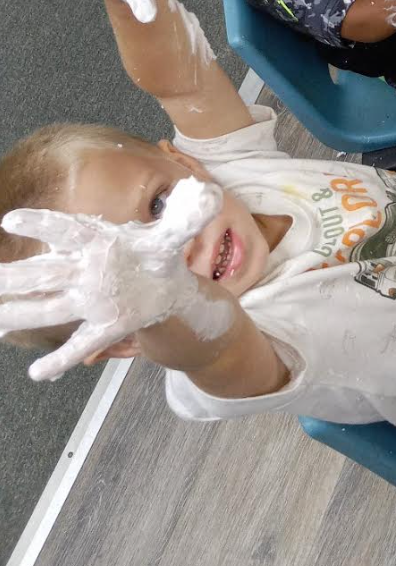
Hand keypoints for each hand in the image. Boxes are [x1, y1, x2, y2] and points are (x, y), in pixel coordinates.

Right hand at [0, 179, 227, 380]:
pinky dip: (62, 359)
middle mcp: (86, 271)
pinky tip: (39, 374)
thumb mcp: (174, 233)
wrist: (166, 287)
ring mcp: (91, 301)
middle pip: (45, 274)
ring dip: (21, 314)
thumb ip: (188, 214)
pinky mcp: (103, 326)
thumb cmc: (157, 255)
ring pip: (50, 308)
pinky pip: (79, 344)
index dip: (41, 225)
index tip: (10, 220)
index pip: (67, 231)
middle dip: (14, 278)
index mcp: (99, 242)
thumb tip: (206, 191)